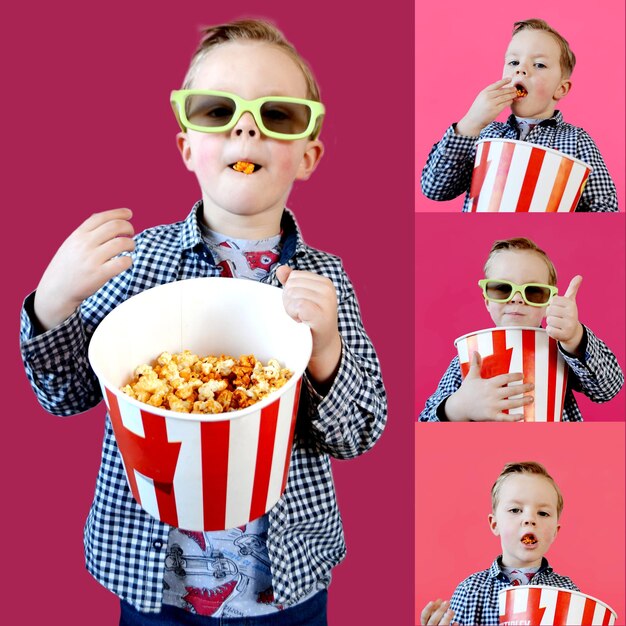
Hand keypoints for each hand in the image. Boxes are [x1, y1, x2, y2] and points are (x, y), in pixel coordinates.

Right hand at [34, 208, 134, 330]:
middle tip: (131, 233)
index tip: (129, 214)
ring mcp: (92, 259)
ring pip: (121, 243)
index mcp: (78, 235)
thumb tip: (103, 217)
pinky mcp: (99, 274)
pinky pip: (122, 262)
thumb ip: (86, 232)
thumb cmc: (67, 267)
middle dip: (128, 227)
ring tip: (129, 248)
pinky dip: (129, 260)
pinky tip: (126, 262)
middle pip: (115, 226)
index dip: (118, 213)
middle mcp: (85, 244)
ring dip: (131, 244)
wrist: (56, 290)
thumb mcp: (71, 244)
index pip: (101, 217)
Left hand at [276, 266, 341, 384]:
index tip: (301, 307)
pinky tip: (301, 322)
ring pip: (291, 294)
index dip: (291, 292)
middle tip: (300, 315)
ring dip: (290, 310)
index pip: (293, 276)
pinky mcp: (320, 313)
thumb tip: (281, 269)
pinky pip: (296, 305)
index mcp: (324, 282)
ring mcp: (326, 301)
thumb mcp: (301, 299)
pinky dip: (293, 315)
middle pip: (290, 285)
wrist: (322, 346)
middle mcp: (328, 289)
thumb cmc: (310, 322)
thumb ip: (291, 283)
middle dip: (289, 301)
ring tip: (301, 319)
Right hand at [421, 599, 457, 625]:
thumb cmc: (437, 623)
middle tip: (447, 602)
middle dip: (440, 610)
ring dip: (447, 618)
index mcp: (425, 624)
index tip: (432, 601)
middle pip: (433, 620)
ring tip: (452, 611)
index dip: (428, 608)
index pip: (424, 616)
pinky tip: (457, 622)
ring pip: (441, 625)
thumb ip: (435, 611)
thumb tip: (441, 601)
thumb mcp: (433, 618)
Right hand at [444, 352, 533, 420]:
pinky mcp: (491, 416)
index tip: (522, 375)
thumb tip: (475, 351)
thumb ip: (475, 364)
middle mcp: (491, 394)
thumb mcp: (471, 376)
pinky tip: (523, 416)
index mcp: (488, 384)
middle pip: (511, 390)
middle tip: (532, 386)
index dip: (515, 376)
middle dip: (523, 388)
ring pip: (511, 403)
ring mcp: (492, 406)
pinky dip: (514, 418)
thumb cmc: (466, 391)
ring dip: (523, 401)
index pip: (504, 378)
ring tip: (531, 399)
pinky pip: (505, 418)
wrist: (459, 406)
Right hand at [455, 78, 516, 136]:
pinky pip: (505, 104)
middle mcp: (488, 96)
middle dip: (510, 89)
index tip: (510, 79)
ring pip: (505, 97)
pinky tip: (511, 101)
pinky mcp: (495, 110)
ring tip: (515, 94)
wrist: (473, 121)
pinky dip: (509, 102)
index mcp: (484, 92)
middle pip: (503, 91)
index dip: (504, 81)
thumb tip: (502, 89)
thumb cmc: (478, 110)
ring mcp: (492, 103)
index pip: (496, 84)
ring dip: (511, 95)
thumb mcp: (481, 98)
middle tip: (515, 89)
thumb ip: (489, 93)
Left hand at [546, 275, 583, 355]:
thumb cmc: (568, 314)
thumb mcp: (571, 301)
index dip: (553, 305)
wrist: (573, 332)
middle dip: (551, 314)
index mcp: (571, 304)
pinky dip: (550, 331)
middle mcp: (572, 314)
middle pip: (549, 310)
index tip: (560, 308)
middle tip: (558, 317)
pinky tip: (558, 330)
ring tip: (558, 324)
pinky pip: (549, 330)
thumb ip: (573, 289)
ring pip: (548, 320)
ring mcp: (568, 325)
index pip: (553, 300)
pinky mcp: (563, 335)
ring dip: (551, 323)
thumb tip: (579, 276)